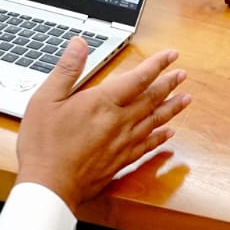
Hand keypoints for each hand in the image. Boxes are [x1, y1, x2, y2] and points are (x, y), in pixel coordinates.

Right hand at [16, 40, 189, 209]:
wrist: (49, 185)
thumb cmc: (44, 143)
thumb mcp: (46, 98)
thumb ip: (67, 69)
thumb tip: (80, 43)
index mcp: (102, 103)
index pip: (138, 78)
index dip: (157, 64)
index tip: (171, 55)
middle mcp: (119, 122)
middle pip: (151, 99)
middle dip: (169, 84)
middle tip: (182, 75)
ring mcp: (122, 143)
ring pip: (154, 121)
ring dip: (172, 108)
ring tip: (186, 99)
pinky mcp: (121, 161)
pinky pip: (147, 146)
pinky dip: (160, 138)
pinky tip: (170, 134)